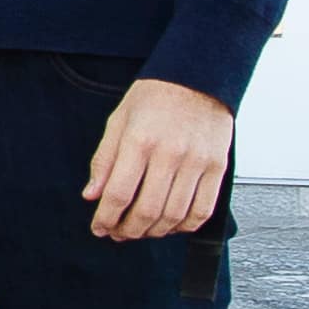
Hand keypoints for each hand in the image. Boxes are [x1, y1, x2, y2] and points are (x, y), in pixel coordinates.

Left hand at [82, 79, 233, 243]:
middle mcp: (170, 153)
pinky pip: (202, 210)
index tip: (99, 227)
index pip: (118, 193)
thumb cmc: (157, 95)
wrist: (199, 75)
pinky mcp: (216, 166)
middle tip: (118, 233)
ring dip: (153, 232)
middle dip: (127, 230)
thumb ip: (104, 160)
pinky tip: (170, 225)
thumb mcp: (119, 120)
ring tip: (141, 230)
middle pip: (146, 210)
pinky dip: (184, 226)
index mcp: (140, 140)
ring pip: (173, 215)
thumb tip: (92, 195)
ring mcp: (197, 162)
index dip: (105, 218)